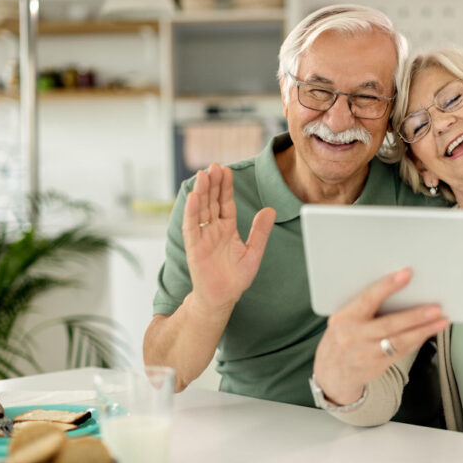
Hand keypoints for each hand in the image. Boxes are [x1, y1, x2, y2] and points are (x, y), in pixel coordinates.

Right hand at [182, 163, 275, 312]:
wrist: (222, 297)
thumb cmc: (236, 277)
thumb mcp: (253, 252)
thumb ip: (260, 231)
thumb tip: (271, 210)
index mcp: (227, 228)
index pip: (225, 203)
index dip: (225, 187)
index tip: (226, 170)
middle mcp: (213, 229)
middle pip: (212, 201)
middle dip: (212, 184)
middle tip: (214, 166)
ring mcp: (202, 237)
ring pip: (201, 210)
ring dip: (202, 192)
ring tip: (203, 175)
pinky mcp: (194, 247)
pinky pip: (192, 226)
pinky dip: (192, 212)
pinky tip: (194, 197)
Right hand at [313, 269, 449, 405]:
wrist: (332, 370)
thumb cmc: (343, 335)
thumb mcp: (344, 317)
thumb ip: (365, 305)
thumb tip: (397, 286)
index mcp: (345, 317)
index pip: (368, 298)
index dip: (388, 286)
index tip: (406, 274)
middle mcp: (354, 336)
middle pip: (390, 325)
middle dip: (415, 316)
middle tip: (435, 308)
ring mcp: (366, 354)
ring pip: (400, 342)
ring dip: (423, 331)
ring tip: (441, 321)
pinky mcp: (377, 366)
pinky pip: (401, 352)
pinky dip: (417, 341)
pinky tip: (428, 332)